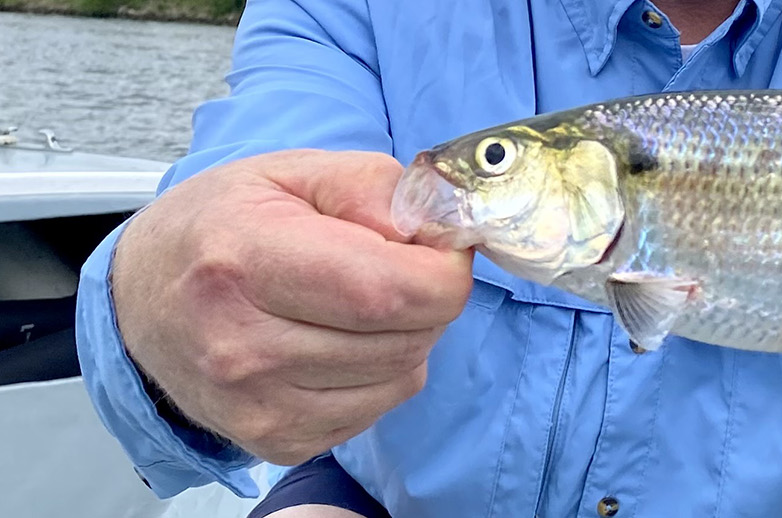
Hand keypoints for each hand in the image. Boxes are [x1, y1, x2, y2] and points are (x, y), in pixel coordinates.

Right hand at [112, 149, 473, 464]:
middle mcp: (242, 345)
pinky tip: (337, 341)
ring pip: (402, 376)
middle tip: (396, 267)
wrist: (140, 299)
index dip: (441, 271)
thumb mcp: (291, 172)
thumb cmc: (221, 226)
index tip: (439, 249)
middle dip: (428, 299)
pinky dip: (380, 372)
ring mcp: (257, 405)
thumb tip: (439, 227)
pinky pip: (378, 408)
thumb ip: (374, 187)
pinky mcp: (276, 441)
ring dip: (406, 336)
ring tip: (356, 303)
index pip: (390, 290)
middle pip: (406, 336)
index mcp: (244, 260)